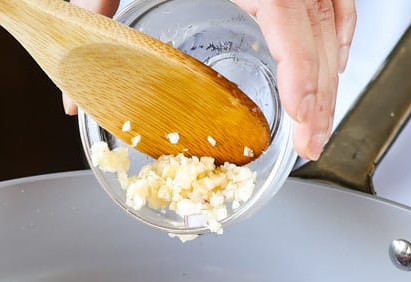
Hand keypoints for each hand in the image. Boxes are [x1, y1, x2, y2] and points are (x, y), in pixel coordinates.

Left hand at [66, 0, 355, 161]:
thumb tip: (73, 85)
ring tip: (319, 110)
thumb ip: (97, 10)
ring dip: (334, 63)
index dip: (307, 82)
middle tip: (313, 140)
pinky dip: (335, 25)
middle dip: (324, 91)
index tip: (307, 124)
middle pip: (325, 29)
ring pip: (337, 10)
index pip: (295, 29)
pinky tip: (327, 53)